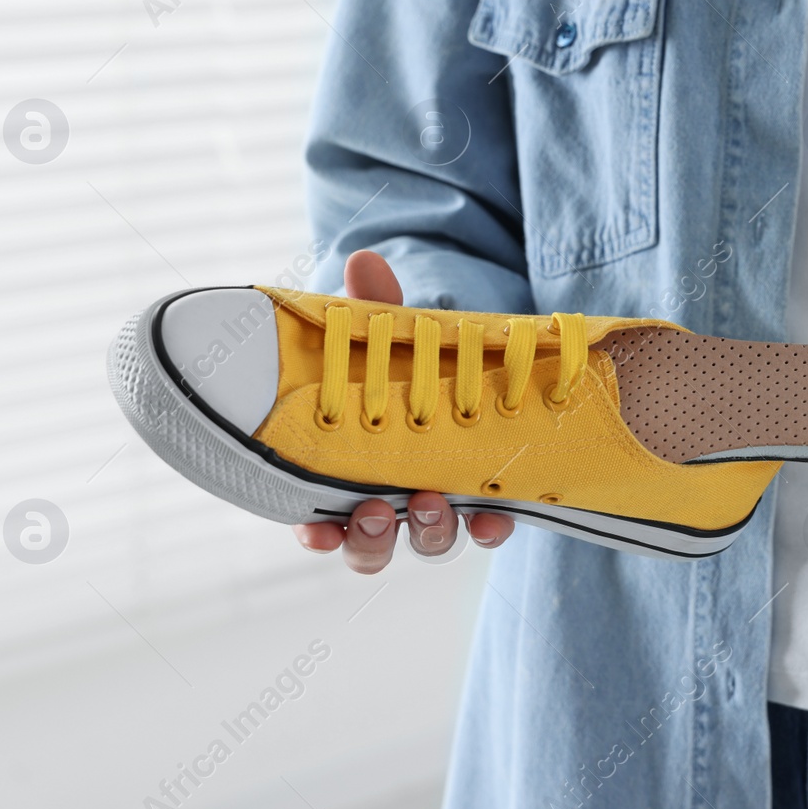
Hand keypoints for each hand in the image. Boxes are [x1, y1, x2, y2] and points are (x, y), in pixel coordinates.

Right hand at [292, 250, 514, 569]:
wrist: (467, 361)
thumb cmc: (405, 359)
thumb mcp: (386, 332)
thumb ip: (374, 306)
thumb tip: (366, 263)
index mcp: (349, 471)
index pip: (322, 523)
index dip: (317, 536)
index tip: (313, 530)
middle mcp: (390, 498)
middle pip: (372, 545)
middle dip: (371, 540)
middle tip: (376, 512)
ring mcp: (438, 501)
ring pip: (426, 542)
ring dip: (427, 533)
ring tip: (430, 505)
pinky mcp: (487, 495)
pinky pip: (487, 527)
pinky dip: (489, 527)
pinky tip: (494, 516)